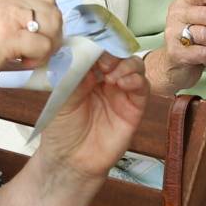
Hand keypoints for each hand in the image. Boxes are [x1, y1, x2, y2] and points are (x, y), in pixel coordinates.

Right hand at [0, 0, 60, 100]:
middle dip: (52, 35)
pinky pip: (44, 46)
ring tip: (27, 59)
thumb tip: (40, 37)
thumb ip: (12, 22)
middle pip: (53, 11)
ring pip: (52, 26)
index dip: (47, 21)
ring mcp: (8, 14)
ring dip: (47, 47)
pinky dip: (39, 59)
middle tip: (36, 53)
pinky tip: (20, 65)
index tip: (37, 39)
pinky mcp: (9, 36)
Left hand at [36, 54, 148, 181]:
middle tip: (104, 62)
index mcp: (86, 73)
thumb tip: (82, 50)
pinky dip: (136, 79)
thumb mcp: (62, 97)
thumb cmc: (62, 130)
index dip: (99, 44)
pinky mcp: (135, 106)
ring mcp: (122, 92)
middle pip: (119, 54)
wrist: (72, 161)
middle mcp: (106, 79)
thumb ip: (73, 73)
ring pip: (134, 66)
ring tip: (112, 75)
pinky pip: (142, 87)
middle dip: (114, 53)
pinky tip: (123, 83)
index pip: (98, 50)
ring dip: (126, 65)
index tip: (94, 45)